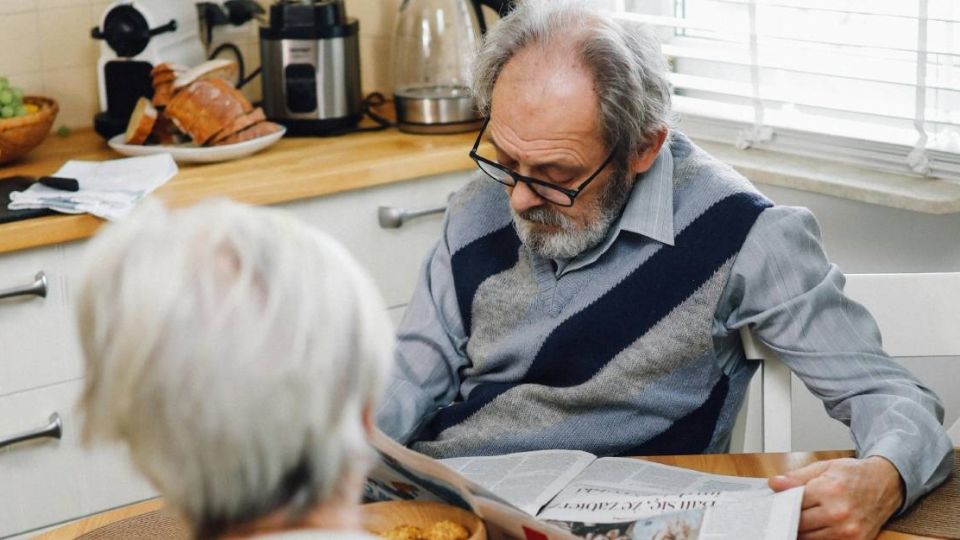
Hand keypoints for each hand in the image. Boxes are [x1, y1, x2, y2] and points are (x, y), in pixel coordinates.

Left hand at [768, 456, 903, 539]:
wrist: (887, 484)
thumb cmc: (855, 474)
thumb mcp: (824, 466)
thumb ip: (797, 477)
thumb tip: (775, 484)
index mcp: (829, 491)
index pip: (793, 504)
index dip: (782, 504)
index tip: (776, 504)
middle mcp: (839, 514)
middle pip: (799, 523)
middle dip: (790, 517)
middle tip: (787, 512)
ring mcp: (848, 532)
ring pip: (809, 538)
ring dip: (803, 530)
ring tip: (803, 518)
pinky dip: (817, 537)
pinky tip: (816, 527)